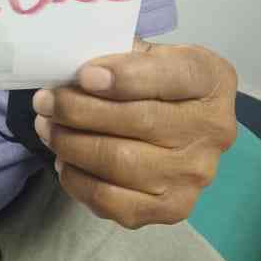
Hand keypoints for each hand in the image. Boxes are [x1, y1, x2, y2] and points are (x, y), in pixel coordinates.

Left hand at [32, 40, 236, 228]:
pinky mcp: (172, 208)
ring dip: (71, 144)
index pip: (174, 76)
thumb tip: (73, 71)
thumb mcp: (143, 53)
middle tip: (45, 101)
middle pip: (140, 121)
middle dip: (79, 110)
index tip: (84, 75)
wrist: (175, 124)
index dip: (126, 77)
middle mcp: (215, 129)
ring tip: (47, 127)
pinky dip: (78, 180)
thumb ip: (117, 54)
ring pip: (122, 162)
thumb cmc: (151, 81)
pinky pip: (114, 201)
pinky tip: (65, 160)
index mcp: (211, 79)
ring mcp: (195, 173)